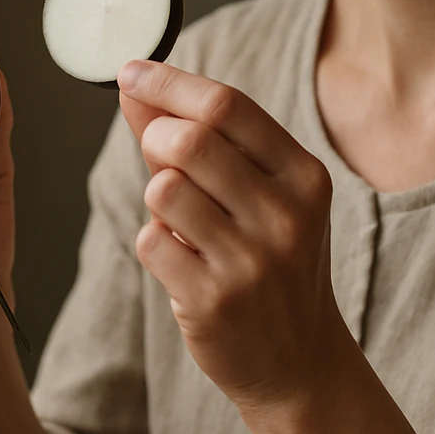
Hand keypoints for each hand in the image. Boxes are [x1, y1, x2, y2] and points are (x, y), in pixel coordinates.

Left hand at [117, 59, 350, 413]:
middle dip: (156, 139)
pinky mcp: (214, 302)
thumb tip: (135, 84)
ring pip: (163, 189)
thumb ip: (199, 135)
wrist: (298, 361)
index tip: (130, 72)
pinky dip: (155, 242)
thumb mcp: (258, 193)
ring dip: (156, 196)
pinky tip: (184, 261)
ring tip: (182, 219)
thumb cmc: (271, 260)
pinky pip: (151, 240)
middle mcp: (286, 215)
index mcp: (304, 176)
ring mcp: (252, 262)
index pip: (227, 105)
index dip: (168, 82)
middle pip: (189, 141)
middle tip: (159, 157)